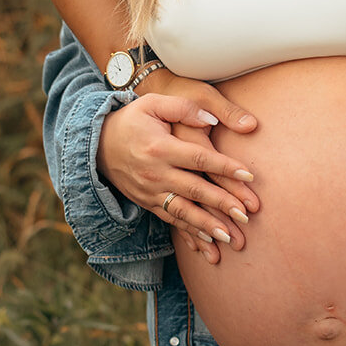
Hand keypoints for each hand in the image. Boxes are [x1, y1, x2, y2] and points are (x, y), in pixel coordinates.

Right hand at [96, 91, 259, 264]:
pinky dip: (190, 232)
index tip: (248, 175)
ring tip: (230, 236)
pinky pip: (171, 220)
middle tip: (246, 215)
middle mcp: (154, 173)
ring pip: (183, 212)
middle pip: (194, 190)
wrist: (96, 144)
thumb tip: (212, 119)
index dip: (224, 167)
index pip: (198, 158)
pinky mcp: (146, 203)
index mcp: (160, 147)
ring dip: (207, 226)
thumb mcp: (153, 104)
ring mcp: (149, 192)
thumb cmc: (132, 119)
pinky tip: (208, 242)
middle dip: (221, 204)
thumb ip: (184, 108)